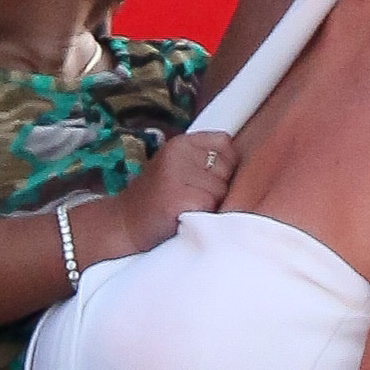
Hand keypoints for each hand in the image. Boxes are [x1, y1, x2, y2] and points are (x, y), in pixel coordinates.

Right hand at [92, 129, 239, 260]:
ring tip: (187, 209)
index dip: (222, 168)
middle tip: (192, 199)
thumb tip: (247, 164)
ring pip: (222, 190)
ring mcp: (176, 175)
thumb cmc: (156, 202)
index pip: (225, 144)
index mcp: (180, 143)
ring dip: (211, 205)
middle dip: (219, 188)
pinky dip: (203, 217)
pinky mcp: (177, 198)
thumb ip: (203, 161)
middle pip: (228, 168)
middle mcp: (178, 153)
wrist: (122, 226)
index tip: (203, 183)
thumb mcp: (176, 169)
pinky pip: (210, 206)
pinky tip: (184, 217)